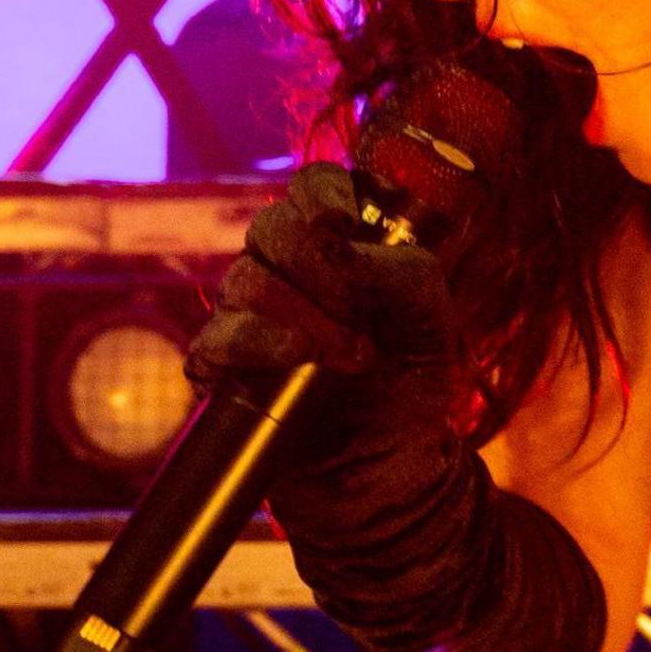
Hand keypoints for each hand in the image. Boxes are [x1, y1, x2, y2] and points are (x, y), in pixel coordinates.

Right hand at [190, 163, 464, 458]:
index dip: (322, 194)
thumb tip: (344, 249)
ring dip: (306, 319)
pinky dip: (262, 348)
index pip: (311, 186)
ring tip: (352, 358)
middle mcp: (284, 269)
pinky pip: (217, 338)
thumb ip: (406, 271)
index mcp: (335, 244)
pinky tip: (298, 370)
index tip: (342, 223)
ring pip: (246, 281)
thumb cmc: (410, 384)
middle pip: (272, 227)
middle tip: (361, 316)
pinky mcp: (221, 366)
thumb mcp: (433, 321)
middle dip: (321, 269)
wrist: (388, 464)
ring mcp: (247, 315)